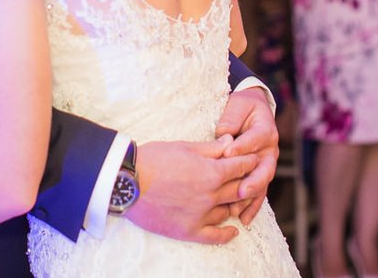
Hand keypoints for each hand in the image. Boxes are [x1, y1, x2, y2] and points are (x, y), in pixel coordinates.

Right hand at [128, 138, 255, 243]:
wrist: (125, 181)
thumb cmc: (152, 159)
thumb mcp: (184, 147)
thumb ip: (211, 148)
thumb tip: (231, 141)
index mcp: (210, 172)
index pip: (240, 167)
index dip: (248, 162)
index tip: (252, 160)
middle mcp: (209, 195)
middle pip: (239, 190)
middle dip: (248, 182)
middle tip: (251, 178)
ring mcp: (200, 215)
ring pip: (228, 211)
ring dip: (236, 204)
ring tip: (238, 199)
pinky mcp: (188, 230)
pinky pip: (214, 236)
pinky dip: (227, 234)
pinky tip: (234, 230)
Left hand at [215, 88, 278, 222]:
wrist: (252, 111)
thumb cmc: (242, 107)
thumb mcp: (238, 105)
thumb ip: (232, 118)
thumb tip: (224, 135)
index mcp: (266, 130)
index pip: (255, 139)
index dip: (242, 146)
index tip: (228, 153)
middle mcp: (269, 150)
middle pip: (264, 168)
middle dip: (253, 181)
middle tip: (241, 190)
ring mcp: (266, 164)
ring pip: (262, 184)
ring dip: (251, 199)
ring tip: (238, 211)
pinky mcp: (260, 175)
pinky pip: (258, 193)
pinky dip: (251, 206)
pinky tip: (243, 218)